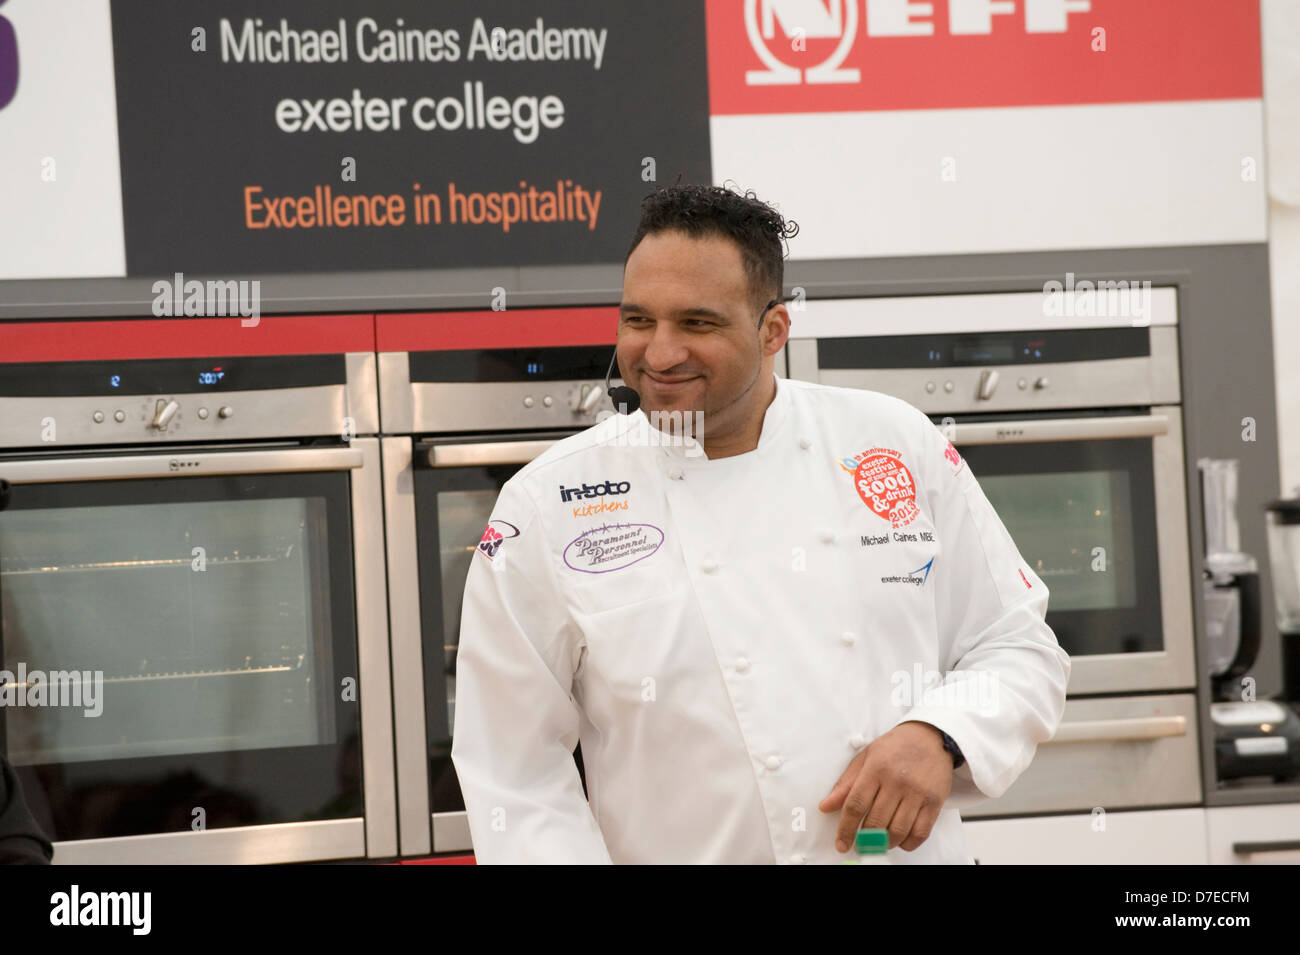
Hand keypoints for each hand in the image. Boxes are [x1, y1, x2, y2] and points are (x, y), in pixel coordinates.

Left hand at [818, 721, 953, 853]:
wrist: (930, 737)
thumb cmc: (895, 747)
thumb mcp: (865, 757)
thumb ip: (845, 783)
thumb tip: (825, 806)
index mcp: (876, 768)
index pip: (856, 804)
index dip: (846, 829)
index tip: (842, 843)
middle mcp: (897, 781)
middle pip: (876, 821)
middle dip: (865, 839)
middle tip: (861, 844)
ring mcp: (917, 792)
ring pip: (898, 831)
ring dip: (885, 843)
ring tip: (879, 842)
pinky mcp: (935, 802)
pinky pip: (920, 832)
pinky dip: (907, 843)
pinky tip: (900, 839)